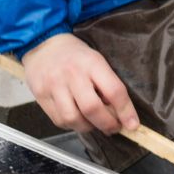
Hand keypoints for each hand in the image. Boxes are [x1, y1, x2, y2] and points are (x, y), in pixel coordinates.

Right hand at [21, 33, 137, 134]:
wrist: (43, 46)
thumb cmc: (75, 55)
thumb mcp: (96, 60)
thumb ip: (108, 83)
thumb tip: (119, 112)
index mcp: (92, 63)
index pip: (114, 90)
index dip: (125, 111)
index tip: (132, 124)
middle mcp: (72, 75)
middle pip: (92, 108)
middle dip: (107, 124)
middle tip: (114, 127)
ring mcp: (54, 87)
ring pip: (74, 119)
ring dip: (89, 127)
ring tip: (94, 123)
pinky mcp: (41, 98)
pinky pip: (59, 121)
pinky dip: (72, 125)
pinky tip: (78, 119)